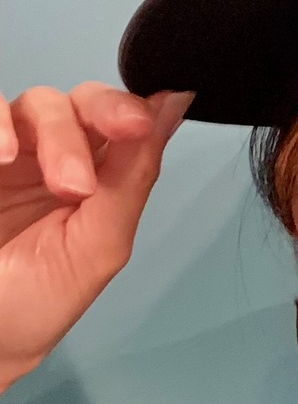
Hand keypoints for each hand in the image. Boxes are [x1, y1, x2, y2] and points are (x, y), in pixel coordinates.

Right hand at [0, 83, 192, 392]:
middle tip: (93, 172)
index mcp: (98, 177)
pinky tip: (2, 158)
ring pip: (39, 103)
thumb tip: (176, 104)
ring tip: (63, 187)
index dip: (135, 110)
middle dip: (100, 118)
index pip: (125, 120)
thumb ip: (136, 174)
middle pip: (85, 102)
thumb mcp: (100, 243)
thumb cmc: (37, 301)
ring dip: (56, 134)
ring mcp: (11, 151)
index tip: (139, 124)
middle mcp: (55, 156)